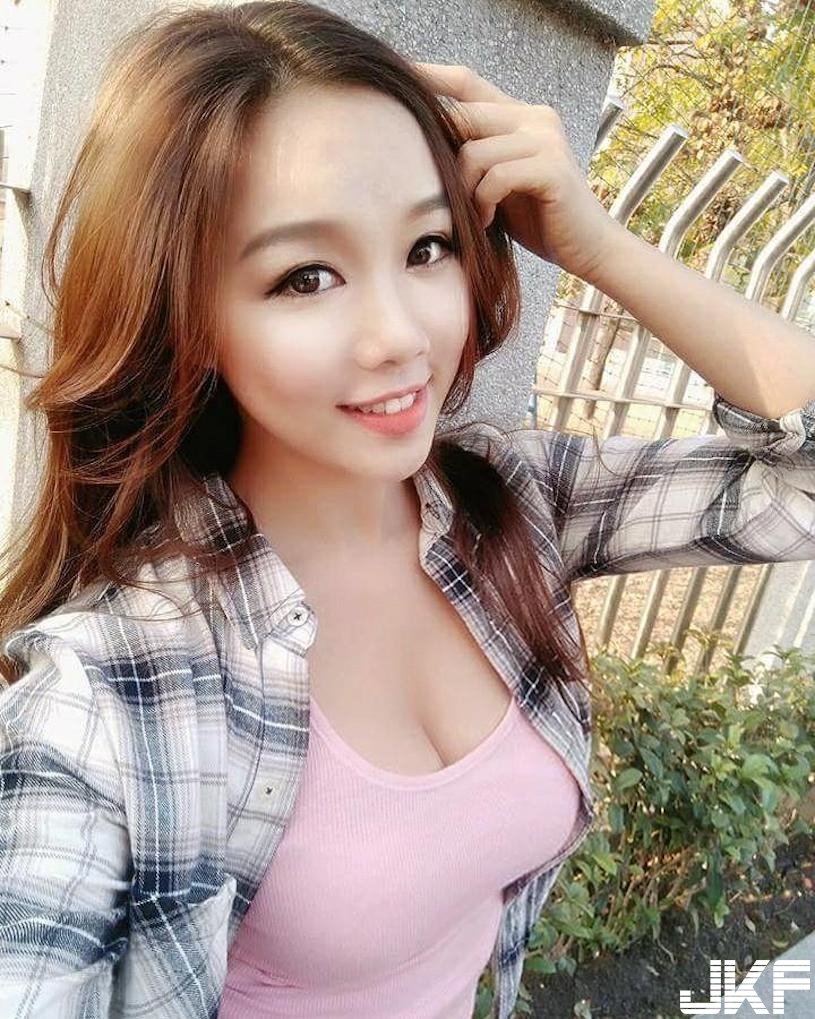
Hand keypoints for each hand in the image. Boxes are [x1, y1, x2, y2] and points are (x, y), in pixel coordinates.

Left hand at [413, 62, 617, 280]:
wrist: (586, 248)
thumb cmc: (538, 220)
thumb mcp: (496, 184)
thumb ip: (471, 159)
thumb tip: (421, 146)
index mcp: (520, 115)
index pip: (467, 83)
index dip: (431, 77)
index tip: (399, 77)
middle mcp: (534, 118)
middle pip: (463, 115)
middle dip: (442, 156)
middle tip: (442, 195)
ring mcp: (546, 139)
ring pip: (474, 151)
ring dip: (465, 191)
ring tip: (474, 215)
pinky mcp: (553, 167)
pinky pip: (496, 177)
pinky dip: (483, 203)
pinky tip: (487, 221)